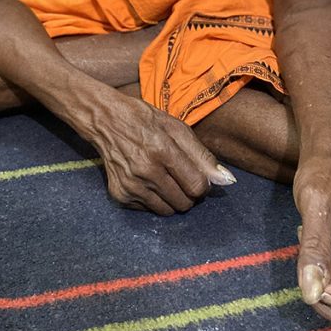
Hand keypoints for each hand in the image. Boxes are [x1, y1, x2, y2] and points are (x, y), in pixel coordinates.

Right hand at [87, 90, 235, 214]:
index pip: (197, 186)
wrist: (104, 120)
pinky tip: (146, 180)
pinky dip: (153, 199)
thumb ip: (202, 156)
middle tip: (180, 176)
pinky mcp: (120, 194)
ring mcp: (131, 185)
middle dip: (188, 193)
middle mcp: (146, 171)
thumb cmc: (144, 119)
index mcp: (163, 150)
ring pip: (167, 211)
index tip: (197, 175)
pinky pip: (148, 209)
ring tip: (164, 178)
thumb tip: (226, 180)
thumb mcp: (176, 128)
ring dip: (172, 198)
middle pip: (184, 203)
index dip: (202, 184)